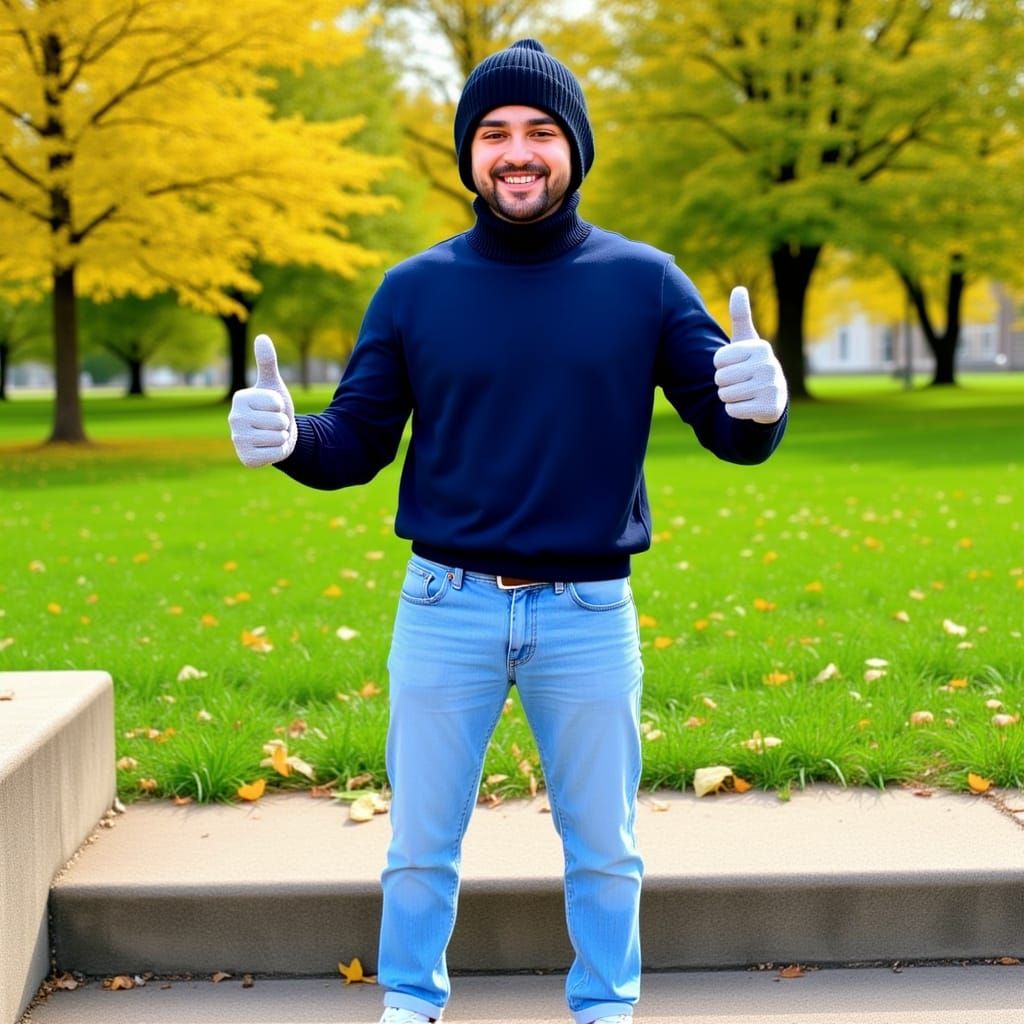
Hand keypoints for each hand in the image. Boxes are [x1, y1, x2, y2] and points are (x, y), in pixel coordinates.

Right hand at [228, 334, 297, 466]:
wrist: (278, 435)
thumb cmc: (274, 408)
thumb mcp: (273, 384)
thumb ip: (267, 362)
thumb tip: (262, 337)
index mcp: (240, 399)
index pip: (275, 403)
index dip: (281, 405)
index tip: (273, 408)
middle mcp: (234, 419)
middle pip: (278, 421)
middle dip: (283, 423)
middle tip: (274, 424)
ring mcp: (238, 440)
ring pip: (278, 437)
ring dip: (282, 437)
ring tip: (273, 434)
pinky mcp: (247, 459)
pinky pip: (277, 453)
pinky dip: (280, 451)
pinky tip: (270, 448)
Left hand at [712, 286, 787, 423]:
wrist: (772, 397)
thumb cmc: (752, 365)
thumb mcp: (746, 341)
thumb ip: (740, 316)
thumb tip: (738, 289)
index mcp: (760, 347)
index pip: (718, 359)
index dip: (721, 366)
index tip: (736, 366)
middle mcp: (770, 365)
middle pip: (720, 379)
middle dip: (724, 384)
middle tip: (740, 382)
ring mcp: (772, 387)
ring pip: (725, 395)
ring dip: (728, 397)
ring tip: (744, 393)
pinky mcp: (770, 408)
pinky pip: (732, 411)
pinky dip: (735, 411)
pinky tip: (748, 405)